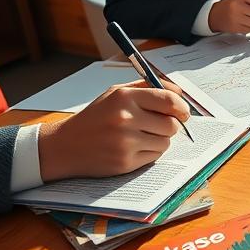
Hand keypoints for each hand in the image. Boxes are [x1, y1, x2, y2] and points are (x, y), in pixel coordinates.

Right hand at [37, 80, 190, 181]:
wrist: (65, 145)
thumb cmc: (96, 117)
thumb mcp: (116, 93)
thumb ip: (148, 88)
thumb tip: (180, 92)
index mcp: (124, 97)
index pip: (169, 100)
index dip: (182, 107)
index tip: (183, 112)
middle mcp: (125, 118)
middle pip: (172, 124)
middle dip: (171, 125)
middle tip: (159, 124)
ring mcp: (125, 142)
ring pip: (166, 142)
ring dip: (159, 139)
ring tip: (141, 135)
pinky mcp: (125, 162)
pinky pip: (155, 156)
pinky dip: (150, 151)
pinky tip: (133, 147)